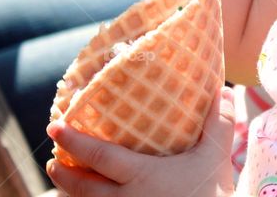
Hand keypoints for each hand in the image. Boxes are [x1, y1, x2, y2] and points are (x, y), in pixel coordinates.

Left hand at [46, 87, 236, 196]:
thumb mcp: (216, 157)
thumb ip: (218, 124)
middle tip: (52, 161)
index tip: (54, 128)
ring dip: (73, 194)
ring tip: (64, 183)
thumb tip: (224, 89)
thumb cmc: (212, 195)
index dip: (73, 141)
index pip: (98, 157)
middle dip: (63, 173)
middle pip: (83, 188)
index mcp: (141, 176)